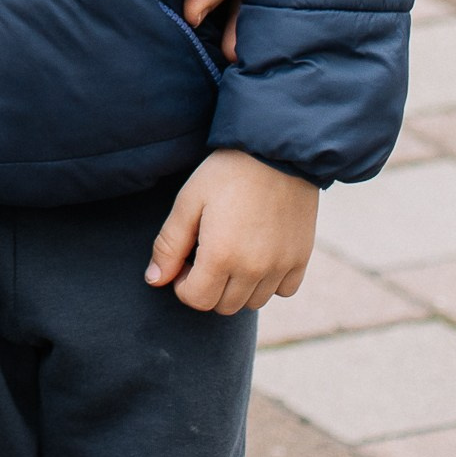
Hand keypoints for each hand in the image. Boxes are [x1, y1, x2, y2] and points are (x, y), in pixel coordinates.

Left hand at [145, 148, 316, 314]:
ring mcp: (280, 266)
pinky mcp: (300, 259)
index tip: (185, 260)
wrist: (276, 151)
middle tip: (207, 254)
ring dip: (237, 287)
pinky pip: (283, 290)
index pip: (196, 300)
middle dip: (208, 287)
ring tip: (232, 252)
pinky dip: (269, 282)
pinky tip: (259, 254)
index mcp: (221, 256)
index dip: (182, 284)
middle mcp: (253, 269)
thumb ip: (169, 245)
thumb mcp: (188, 202)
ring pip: (253, 302)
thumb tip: (154, 281)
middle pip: (223, 306)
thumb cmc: (226, 173)